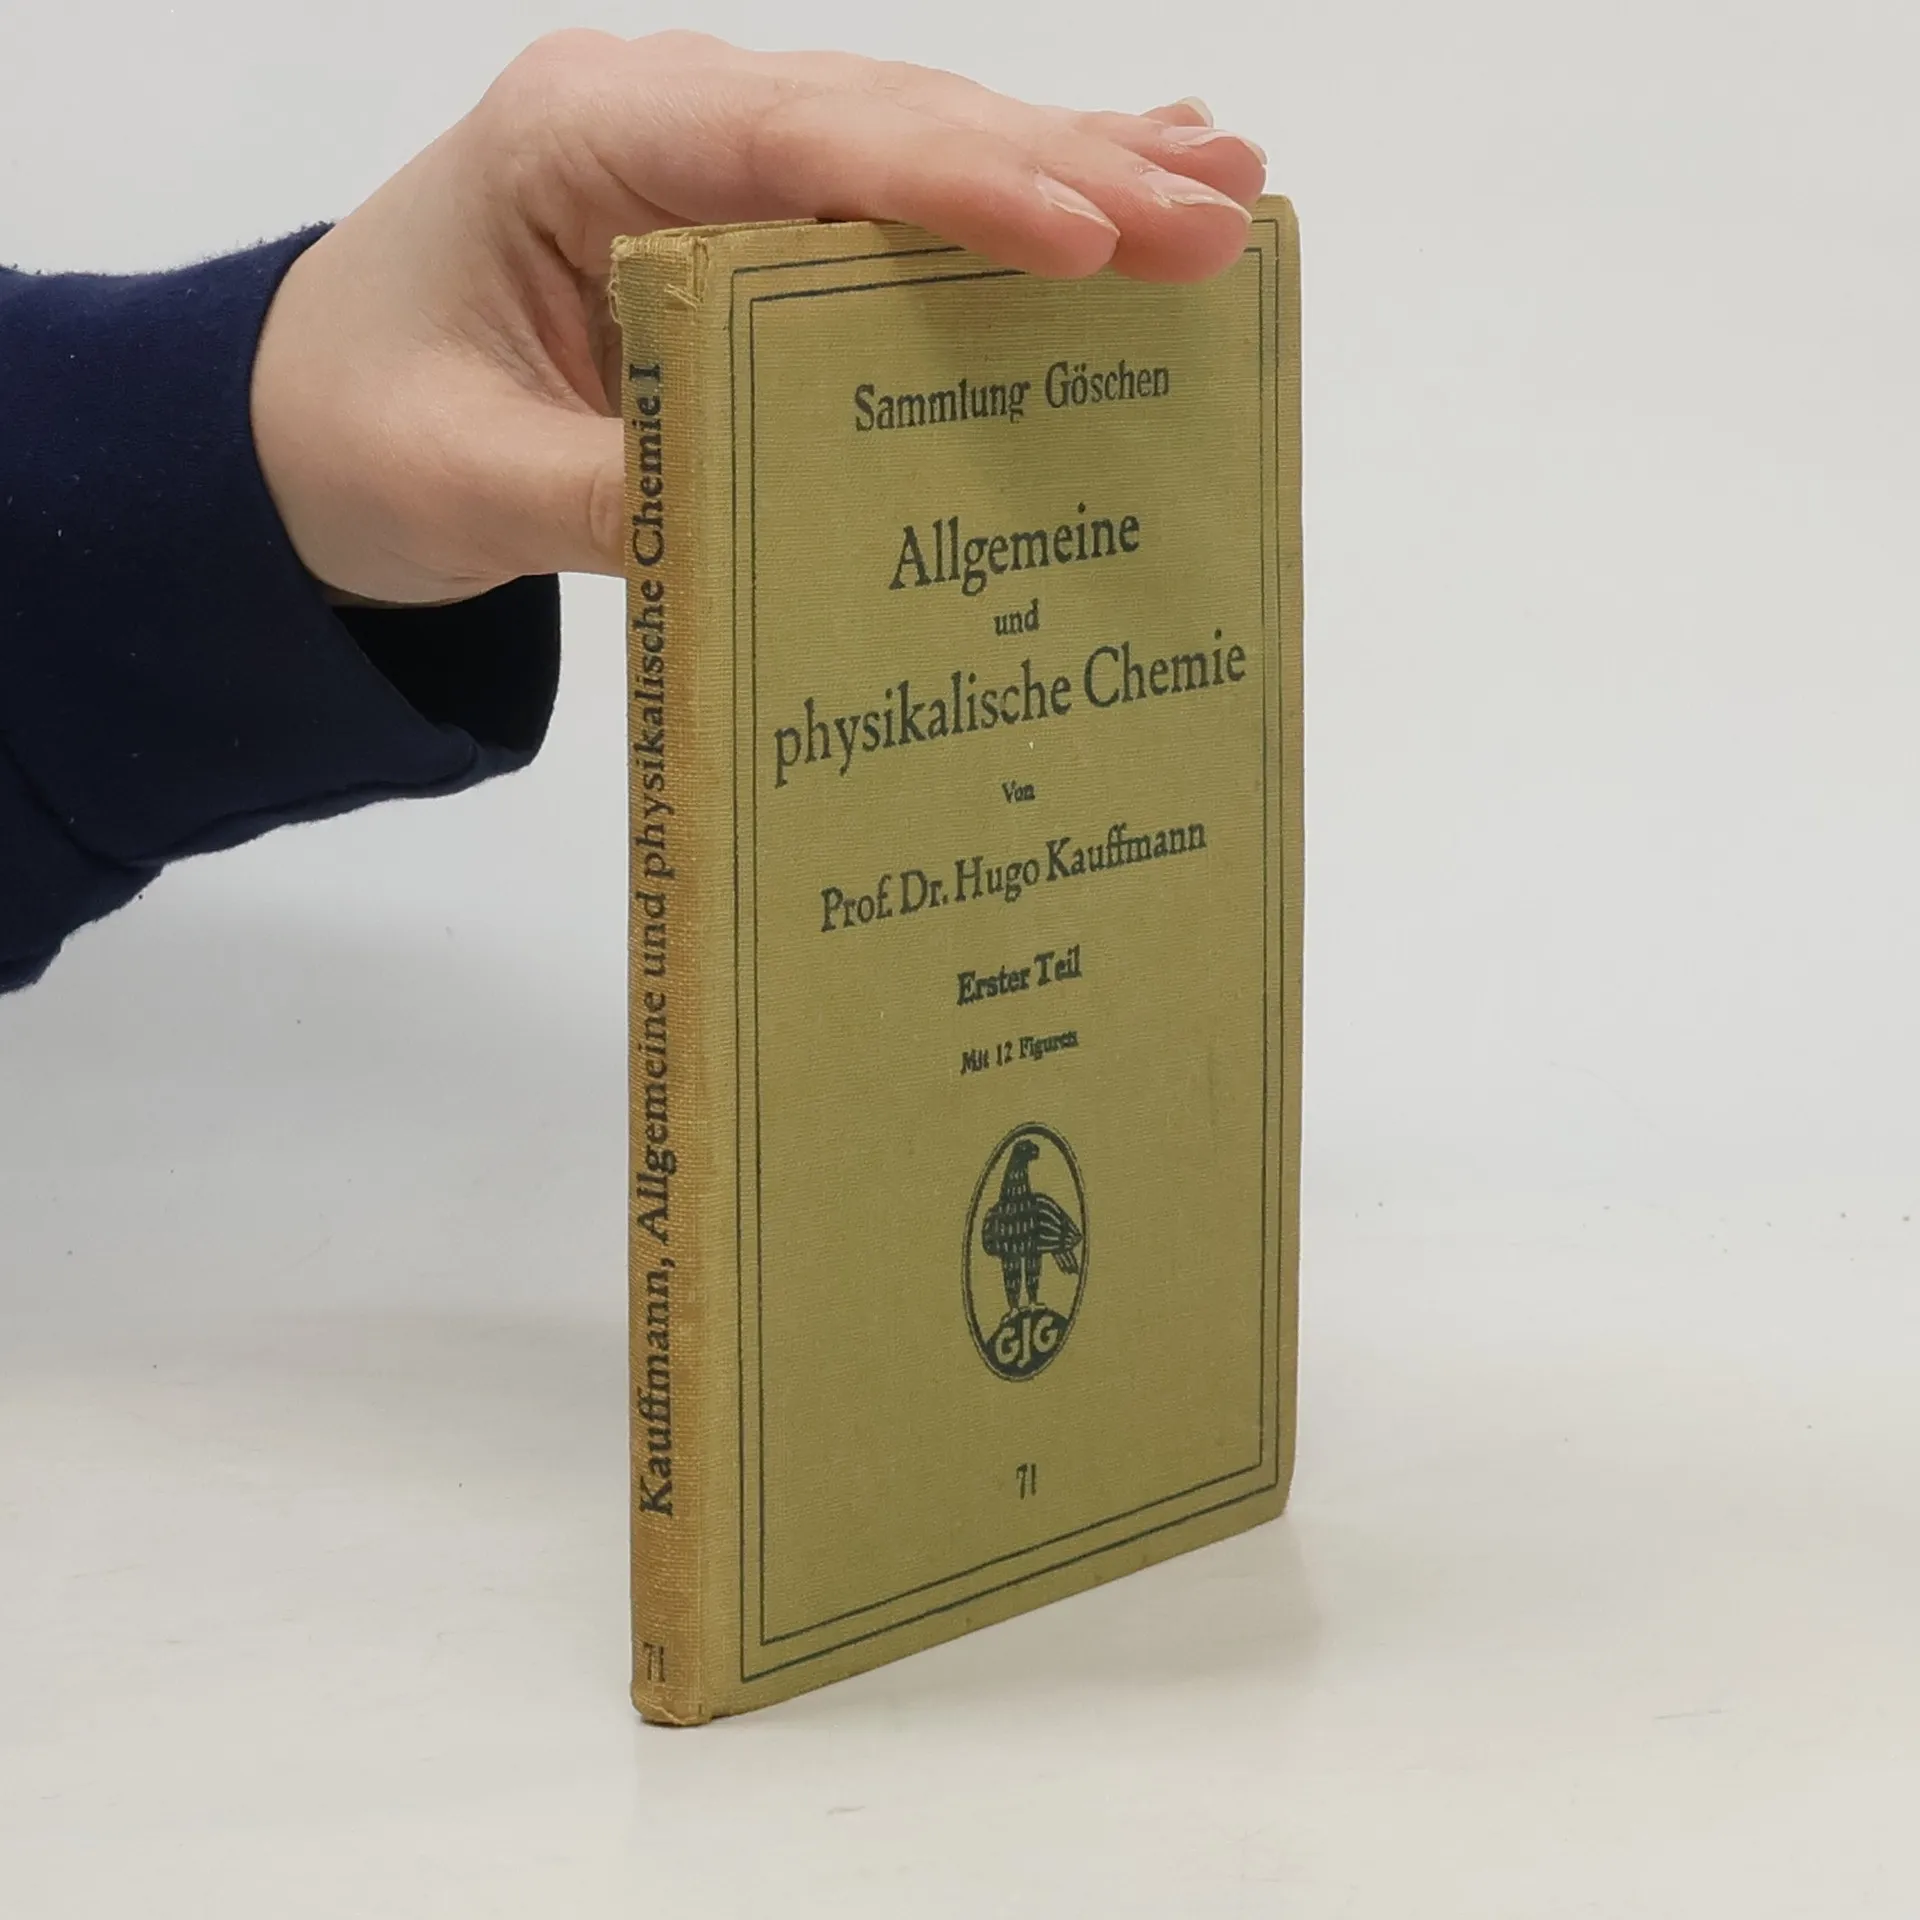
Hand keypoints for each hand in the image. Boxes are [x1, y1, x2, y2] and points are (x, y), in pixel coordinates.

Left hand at [250, 31, 1267, 605]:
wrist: (301, 422)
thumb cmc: (360, 428)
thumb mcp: (461, 481)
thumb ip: (614, 493)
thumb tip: (777, 524)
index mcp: (576, 140)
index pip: (788, 142)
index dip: (950, 183)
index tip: (1089, 228)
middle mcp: (662, 122)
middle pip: (889, 127)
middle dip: (1063, 169)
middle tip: (1220, 215)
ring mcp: (713, 165)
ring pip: (916, 149)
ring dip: (1075, 165)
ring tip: (1228, 182)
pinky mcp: (747, 229)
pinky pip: (893, 205)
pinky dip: (1013, 200)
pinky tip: (1123, 184)